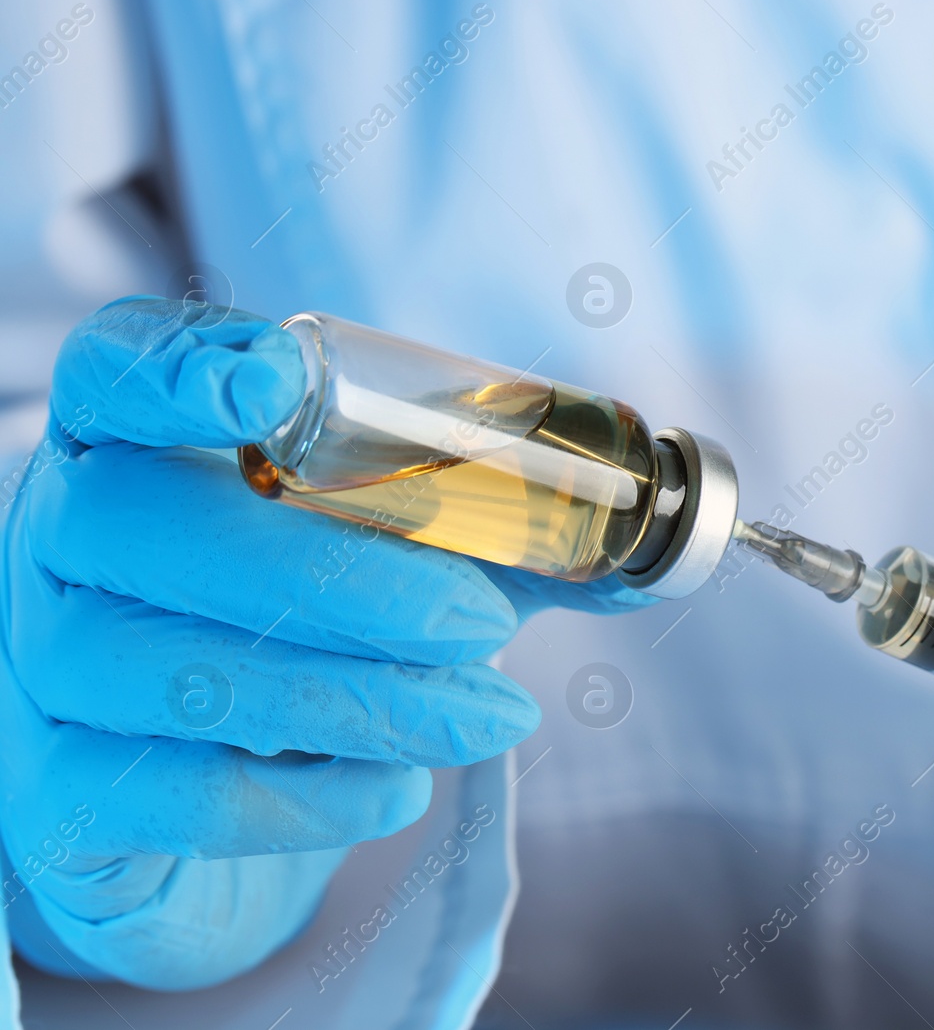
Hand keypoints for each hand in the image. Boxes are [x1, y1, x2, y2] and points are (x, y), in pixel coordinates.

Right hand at [0, 297, 539, 987]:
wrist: (194, 803)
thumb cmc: (297, 640)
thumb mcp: (386, 561)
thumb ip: (486, 532)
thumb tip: (637, 549)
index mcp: (129, 446)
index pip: (113, 372)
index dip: (177, 366)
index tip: (277, 377)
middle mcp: (55, 543)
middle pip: (143, 525)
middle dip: (335, 576)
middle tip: (480, 621)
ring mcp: (34, 671)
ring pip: (175, 671)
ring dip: (361, 697)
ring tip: (493, 718)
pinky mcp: (55, 798)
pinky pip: (171, 793)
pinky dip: (311, 797)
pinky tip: (401, 790)